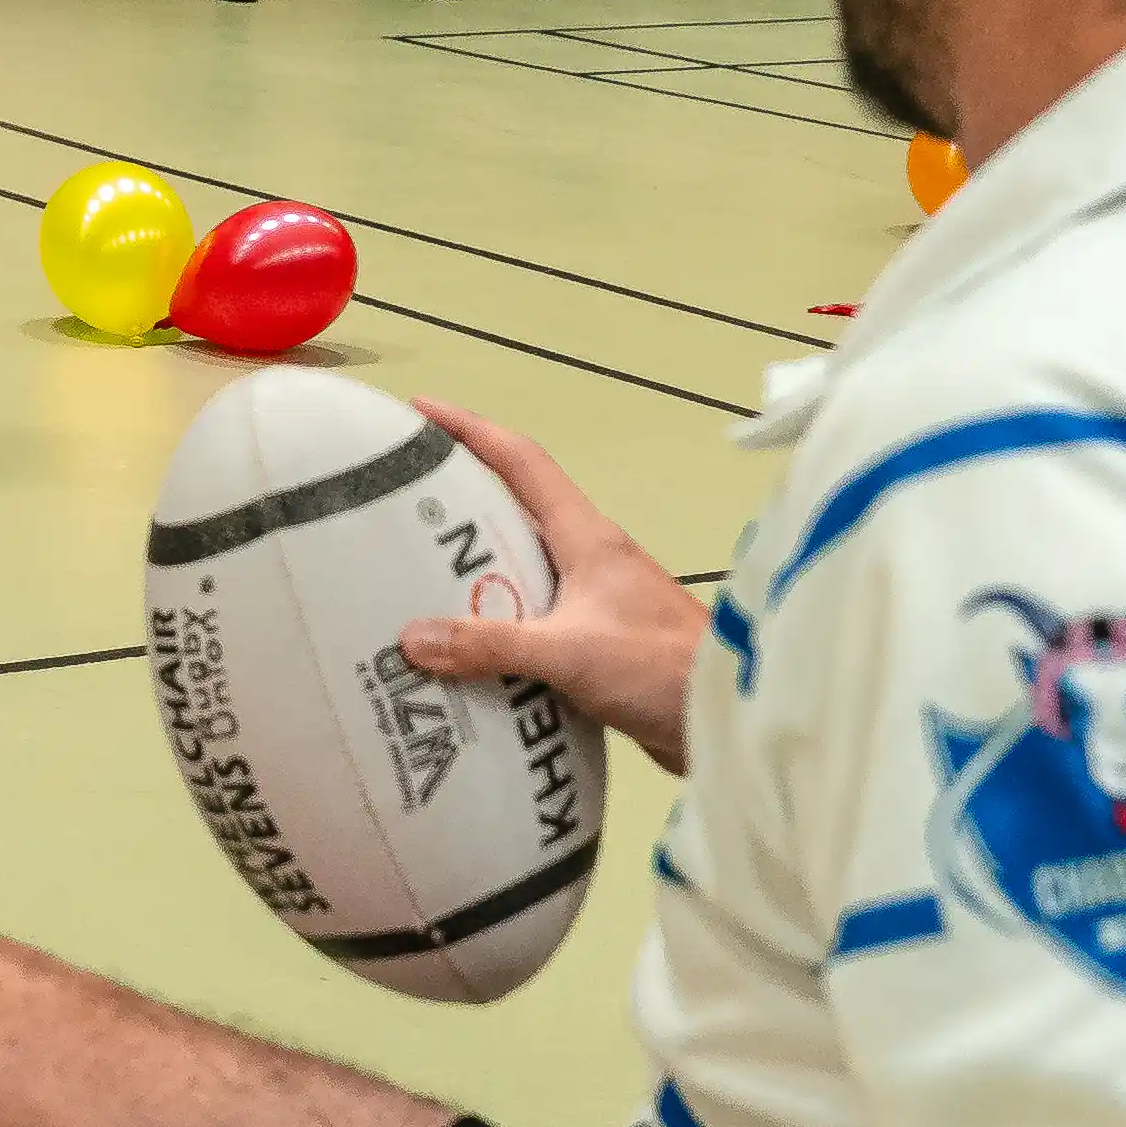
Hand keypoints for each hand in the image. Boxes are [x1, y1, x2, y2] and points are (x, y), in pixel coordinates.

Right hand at [392, 399, 704, 776]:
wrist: (729, 714)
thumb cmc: (658, 667)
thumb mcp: (568, 653)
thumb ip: (490, 645)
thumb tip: (410, 638)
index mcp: (586, 536)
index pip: (523, 462)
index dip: (472, 430)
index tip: (420, 411)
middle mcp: (591, 556)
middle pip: (518, 507)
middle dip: (461, 495)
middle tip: (397, 502)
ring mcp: (597, 598)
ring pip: (525, 563)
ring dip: (475, 563)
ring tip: (413, 574)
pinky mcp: (599, 640)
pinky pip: (534, 614)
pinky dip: (496, 618)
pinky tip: (465, 644)